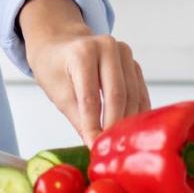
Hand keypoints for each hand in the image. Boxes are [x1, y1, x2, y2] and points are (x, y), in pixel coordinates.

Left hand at [19, 0, 149, 145]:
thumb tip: (95, 145)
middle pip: (117, 95)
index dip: (94, 125)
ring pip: (132, 95)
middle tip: (111, 149)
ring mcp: (124, 53)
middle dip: (114, 125)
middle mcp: (107, 47)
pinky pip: (139, 92)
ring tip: (121, 144)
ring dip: (128, 121)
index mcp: (82, 52)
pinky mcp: (133, 63)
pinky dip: (136, 112)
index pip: (90, 97)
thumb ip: (78, 118)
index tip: (95, 147)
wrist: (60, 43)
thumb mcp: (58, 93)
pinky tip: (131, 129)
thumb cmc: (54, 67)